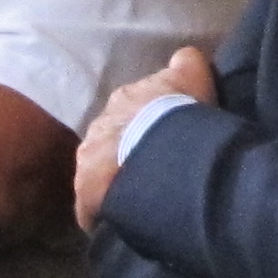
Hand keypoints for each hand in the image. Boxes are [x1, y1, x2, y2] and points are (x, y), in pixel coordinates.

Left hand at [72, 49, 211, 229]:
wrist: (159, 151)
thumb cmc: (179, 113)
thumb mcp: (192, 77)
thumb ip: (186, 65)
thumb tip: (184, 58)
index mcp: (124, 98)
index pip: (134, 108)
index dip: (149, 122)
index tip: (164, 135)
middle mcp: (99, 124)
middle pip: (113, 138)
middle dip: (127, 150)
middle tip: (152, 167)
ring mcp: (88, 158)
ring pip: (100, 170)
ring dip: (115, 179)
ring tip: (138, 195)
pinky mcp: (85, 192)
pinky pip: (93, 204)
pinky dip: (104, 211)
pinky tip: (121, 220)